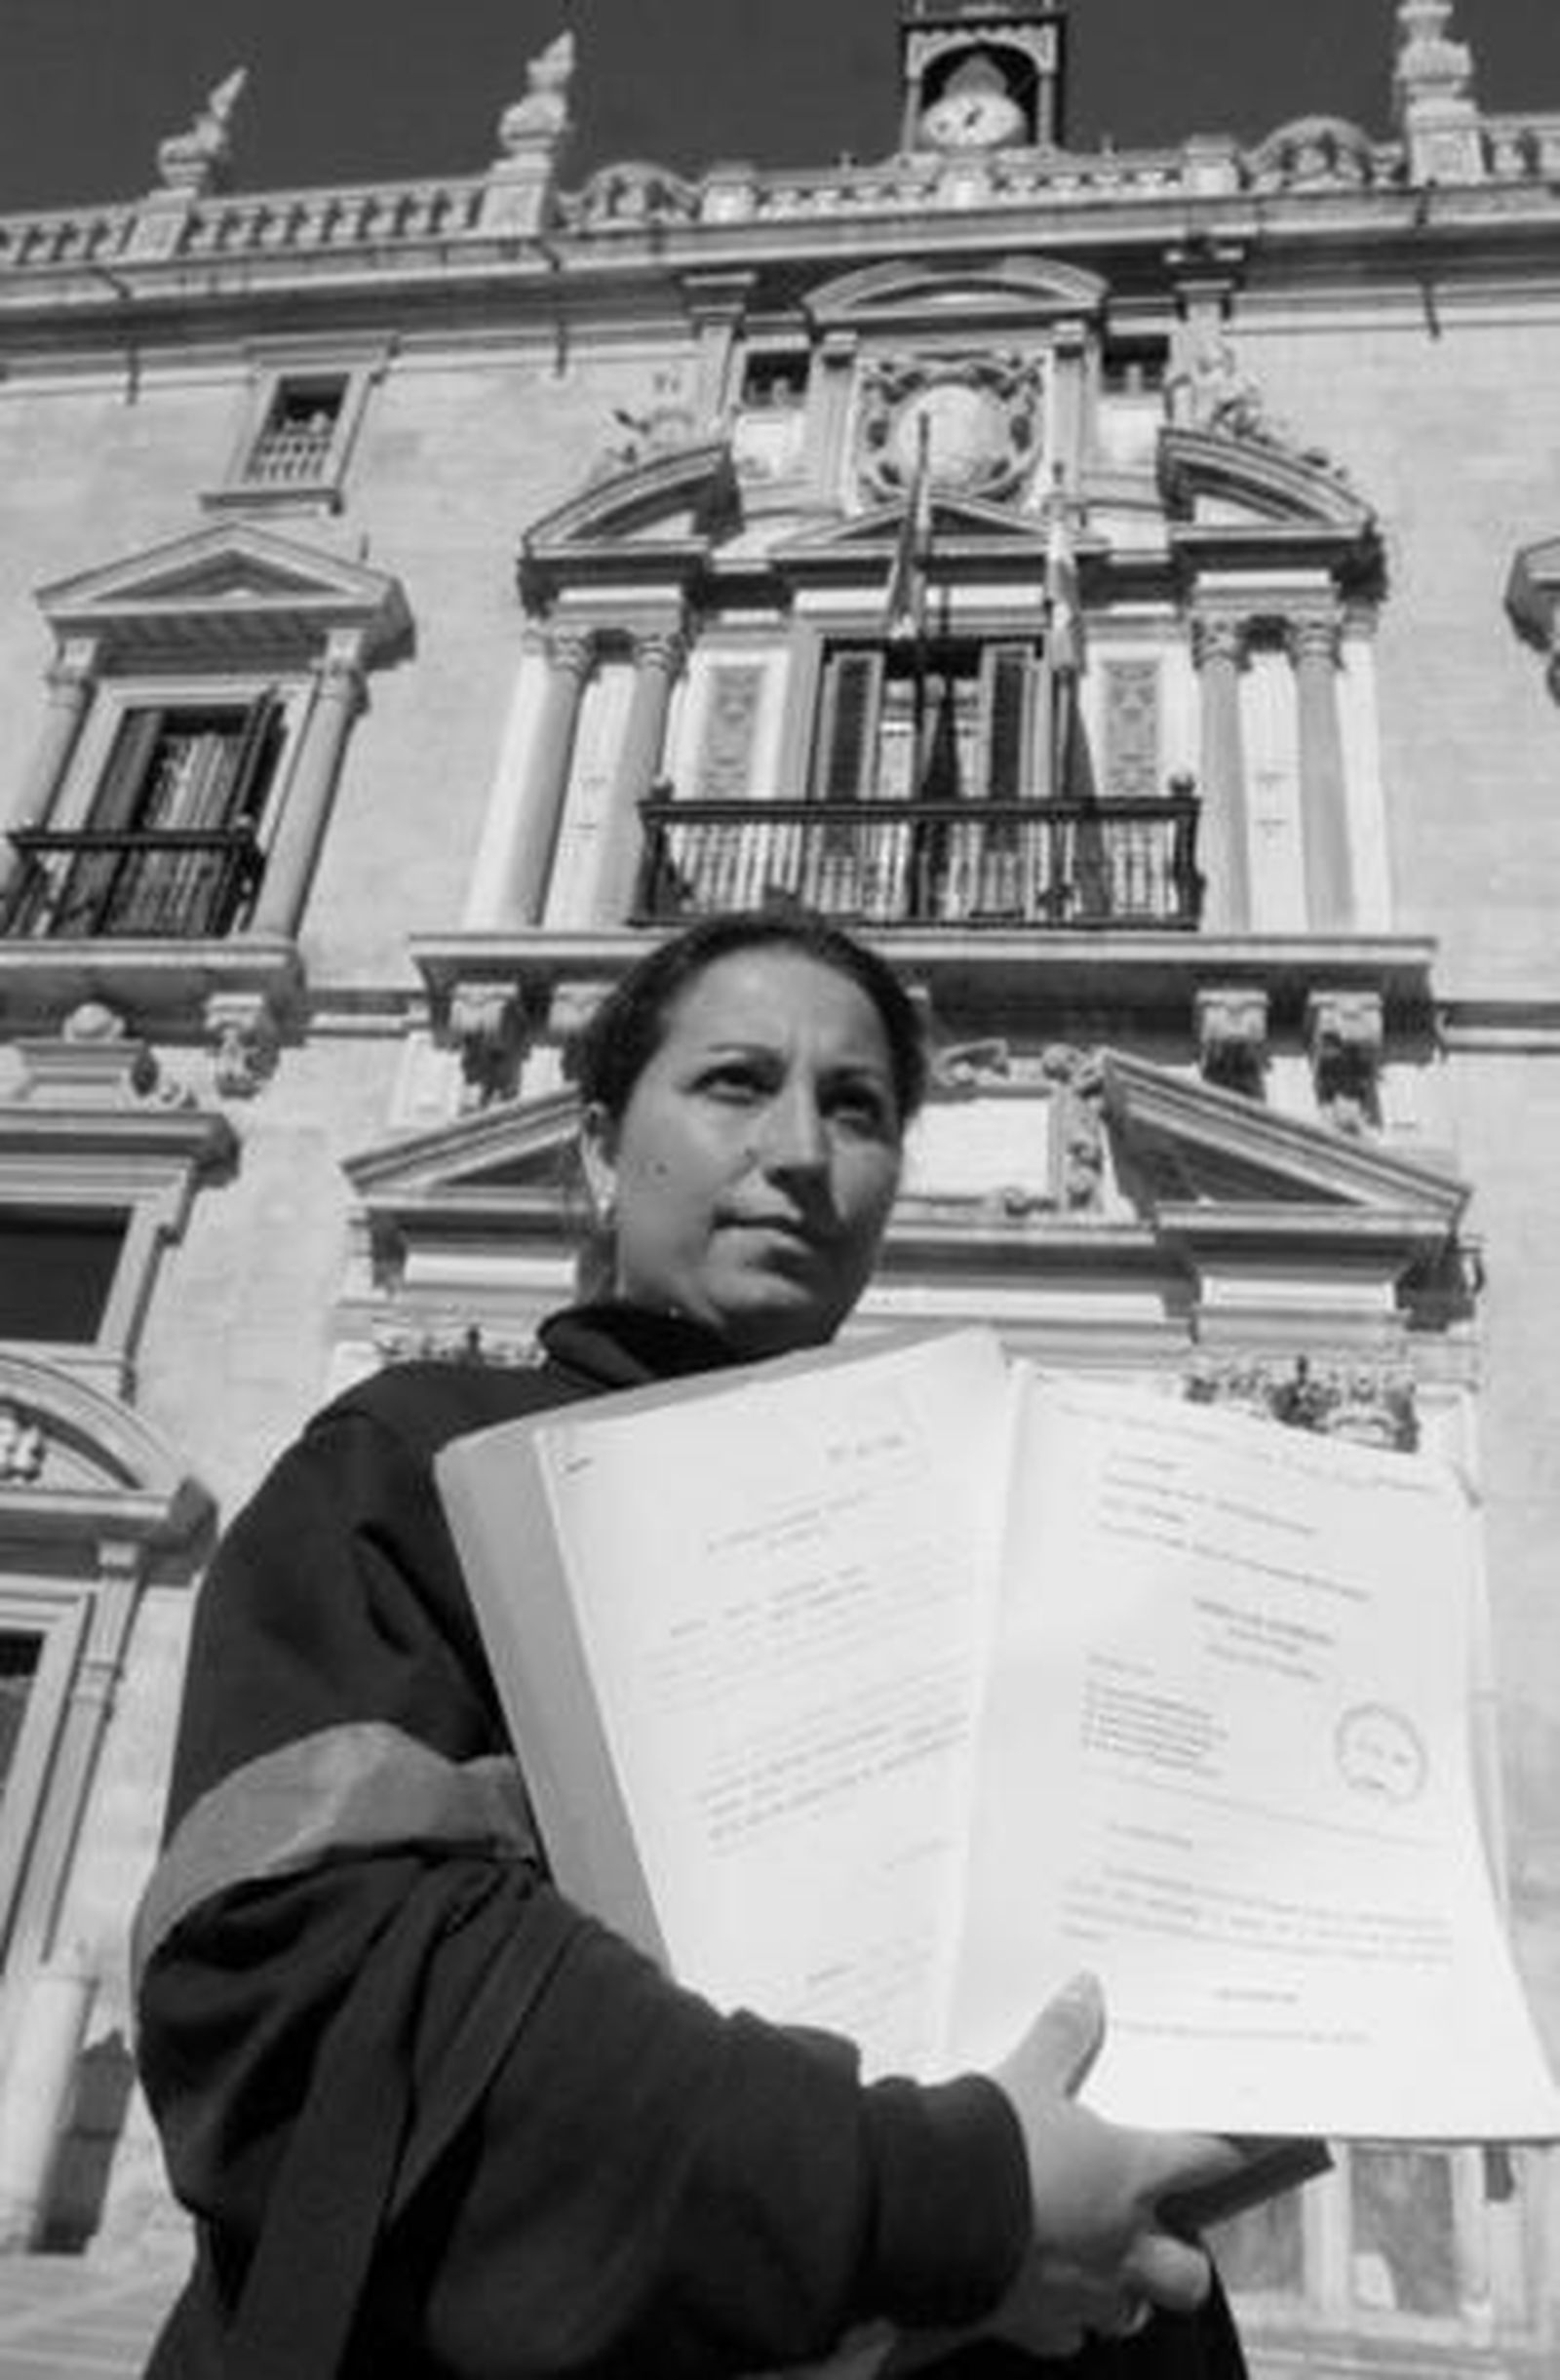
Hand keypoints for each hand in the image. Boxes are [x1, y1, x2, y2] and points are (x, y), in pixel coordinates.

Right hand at [988, 1973, 1247, 2351]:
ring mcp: (1080, 2293)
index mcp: (1128, 2177)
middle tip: (1161, 2234)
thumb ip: (1062, 2035)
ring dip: (1125, 2293)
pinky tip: (1043, 2296)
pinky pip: (1065, 2336)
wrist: (925, 2211)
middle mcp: (1119, 2244)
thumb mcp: (1025, 2074)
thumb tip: (1088, 1989)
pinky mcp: (1033, 2324)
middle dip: (1182, 2260)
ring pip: (1130, 2314)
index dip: (1227, 2152)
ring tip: (1103, 2267)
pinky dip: (1061, 2321)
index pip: (1205, 2163)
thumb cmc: (988, 2141)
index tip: (1237, 2148)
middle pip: (1187, 2275)